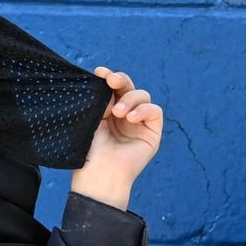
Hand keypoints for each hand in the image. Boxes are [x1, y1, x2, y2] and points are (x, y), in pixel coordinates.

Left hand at [67, 66, 162, 211]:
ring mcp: (138, 123)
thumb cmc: (90, 150)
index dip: (108, 77)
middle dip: (120, 80)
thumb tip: (109, 84)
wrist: (100, 173)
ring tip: (118, 112)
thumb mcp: (92, 118)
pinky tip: (131, 118)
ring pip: (142, 95)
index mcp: (106, 111)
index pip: (112, 87)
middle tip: (111, 80)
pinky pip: (154, 111)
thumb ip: (101, 99)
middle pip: (128, 87)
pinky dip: (144, 109)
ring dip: (131, 99)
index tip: (100, 72)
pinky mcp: (152, 133)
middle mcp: (123, 115)